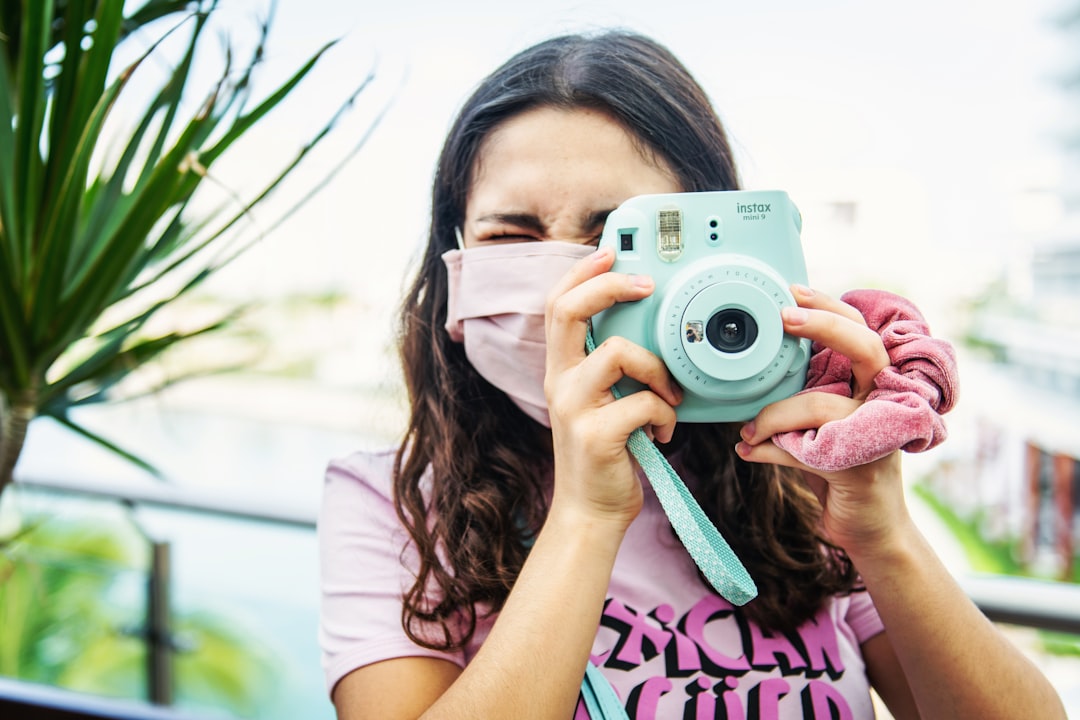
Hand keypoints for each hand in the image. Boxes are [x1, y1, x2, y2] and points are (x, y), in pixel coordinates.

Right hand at [543, 246, 681, 528]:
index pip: (557, 305)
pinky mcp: (595, 434)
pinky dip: (666, 417)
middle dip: (610, 286)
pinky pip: (643, 403)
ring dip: (658, 372)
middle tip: (646, 286)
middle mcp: (560, 382)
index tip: (608, 254)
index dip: (581, 274)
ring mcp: (573, 407)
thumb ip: (611, 370)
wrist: (591, 512)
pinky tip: (663, 434)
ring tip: (669, 399)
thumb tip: (651, 334)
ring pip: (619, 353)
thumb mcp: (600, 403)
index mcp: (562, 370)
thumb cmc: (607, 455)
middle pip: (570, 311)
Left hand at [734, 285, 905, 554]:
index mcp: (872, 385)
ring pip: (818, 405)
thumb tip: (752, 372)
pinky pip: (803, 448)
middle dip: (823, 327)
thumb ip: (799, 396)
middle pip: (865, 347)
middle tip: (783, 317)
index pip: (860, 332)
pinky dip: (769, 450)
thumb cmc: (837, 469)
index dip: (829, 308)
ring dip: (771, 417)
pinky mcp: (858, 466)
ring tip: (747, 432)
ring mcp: (875, 434)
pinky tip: (748, 451)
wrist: (866, 528)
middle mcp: (882, 402)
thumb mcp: (815, 424)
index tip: (792, 290)